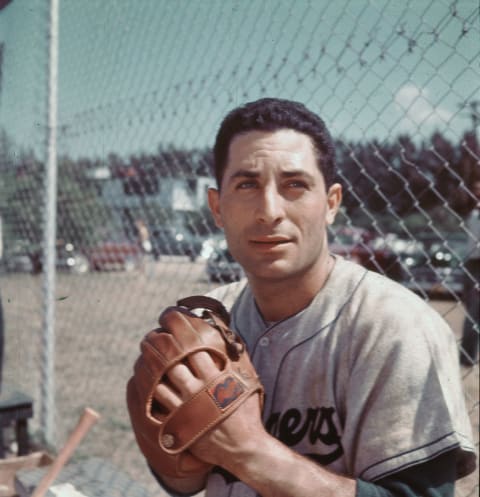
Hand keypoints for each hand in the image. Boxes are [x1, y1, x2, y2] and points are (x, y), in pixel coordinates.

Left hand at [154, 350, 264, 468]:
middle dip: (168, 356)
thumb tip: (230, 341)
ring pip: (160, 386)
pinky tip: (155, 389)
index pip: (195, 353)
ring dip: (157, 376)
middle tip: (162, 348)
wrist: (243, 448)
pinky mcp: (177, 426)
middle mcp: (197, 393)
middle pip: (174, 366)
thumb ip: (237, 363)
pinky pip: (157, 408)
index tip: (183, 337)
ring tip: (155, 367)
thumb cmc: (247, 414)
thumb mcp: (247, 384)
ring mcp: (185, 410)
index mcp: (214, 380)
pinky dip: (154, 397)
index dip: (188, 343)